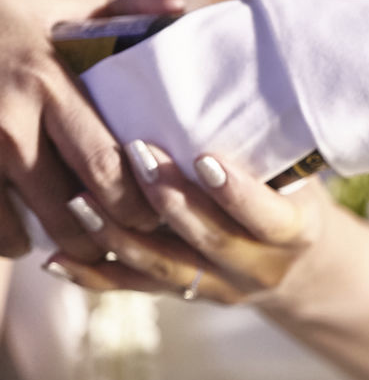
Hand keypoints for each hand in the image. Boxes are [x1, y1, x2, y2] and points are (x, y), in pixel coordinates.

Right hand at [0, 0, 181, 258]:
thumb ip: (119, 9)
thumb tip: (178, 9)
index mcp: (47, 81)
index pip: (108, 162)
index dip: (139, 201)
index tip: (160, 213)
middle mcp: (8, 120)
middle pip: (74, 205)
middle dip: (109, 234)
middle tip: (131, 241)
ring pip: (28, 223)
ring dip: (63, 245)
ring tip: (87, 248)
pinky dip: (9, 241)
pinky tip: (25, 241)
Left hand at [44, 141, 327, 304]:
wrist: (300, 263)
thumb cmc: (292, 195)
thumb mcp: (298, 173)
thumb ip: (265, 148)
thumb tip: (222, 82)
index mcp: (295, 232)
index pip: (267, 217)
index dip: (236, 193)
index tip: (203, 158)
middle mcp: (262, 267)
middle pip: (210, 239)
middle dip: (169, 199)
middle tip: (135, 156)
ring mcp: (224, 287)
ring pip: (166, 267)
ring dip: (121, 235)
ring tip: (82, 201)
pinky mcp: (189, 298)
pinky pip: (138, 289)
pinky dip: (96, 276)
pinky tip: (58, 260)